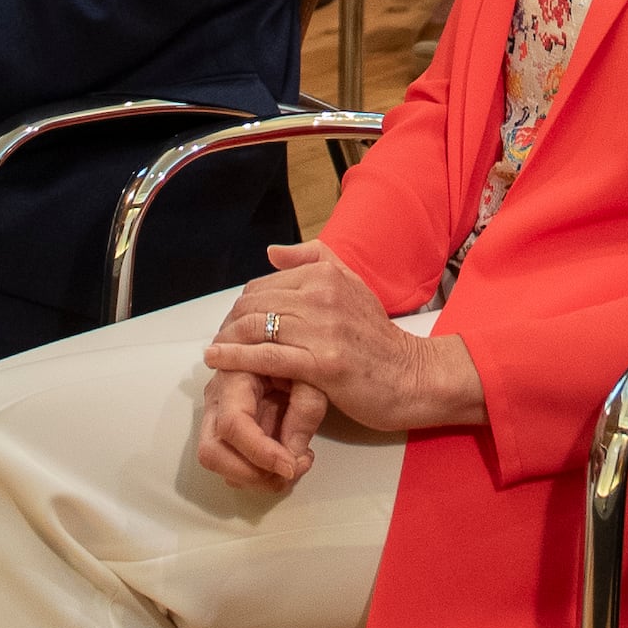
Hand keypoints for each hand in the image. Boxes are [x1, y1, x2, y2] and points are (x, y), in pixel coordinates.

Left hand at [197, 241, 480, 462]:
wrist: (412, 376)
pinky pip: (267, 358)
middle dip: (230, 323)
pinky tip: (217, 361)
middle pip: (255, 304)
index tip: (233, 323)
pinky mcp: (322, 363)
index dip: (242, 304)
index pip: (265, 283)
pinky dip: (236, 358)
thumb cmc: (378, 338)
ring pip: (256, 328)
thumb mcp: (354, 285)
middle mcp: (323, 295)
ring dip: (227, 340)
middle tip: (219, 340)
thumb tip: (272, 251)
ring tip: (215, 352)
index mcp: (327, 274)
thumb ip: (316, 259)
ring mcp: (323, 329)